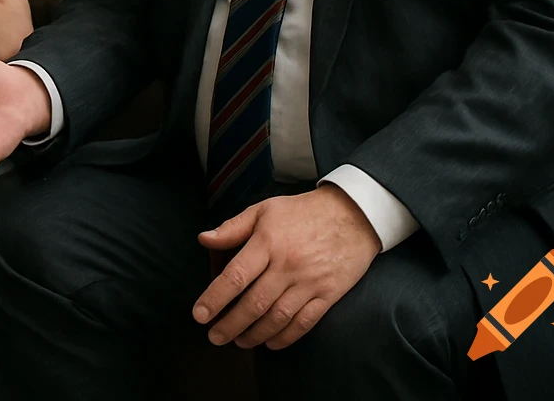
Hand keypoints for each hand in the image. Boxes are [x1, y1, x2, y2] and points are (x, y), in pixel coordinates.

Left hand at [192, 185, 381, 349]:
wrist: (354, 215)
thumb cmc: (303, 212)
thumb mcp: (264, 210)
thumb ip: (233, 227)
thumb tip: (204, 239)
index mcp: (268, 242)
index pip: (236, 276)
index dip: (215, 298)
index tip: (199, 315)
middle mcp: (287, 265)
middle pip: (254, 303)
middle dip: (230, 324)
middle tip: (215, 336)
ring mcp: (309, 282)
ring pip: (277, 317)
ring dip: (254, 334)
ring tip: (238, 341)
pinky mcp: (329, 294)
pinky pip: (305, 322)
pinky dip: (285, 337)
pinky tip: (270, 343)